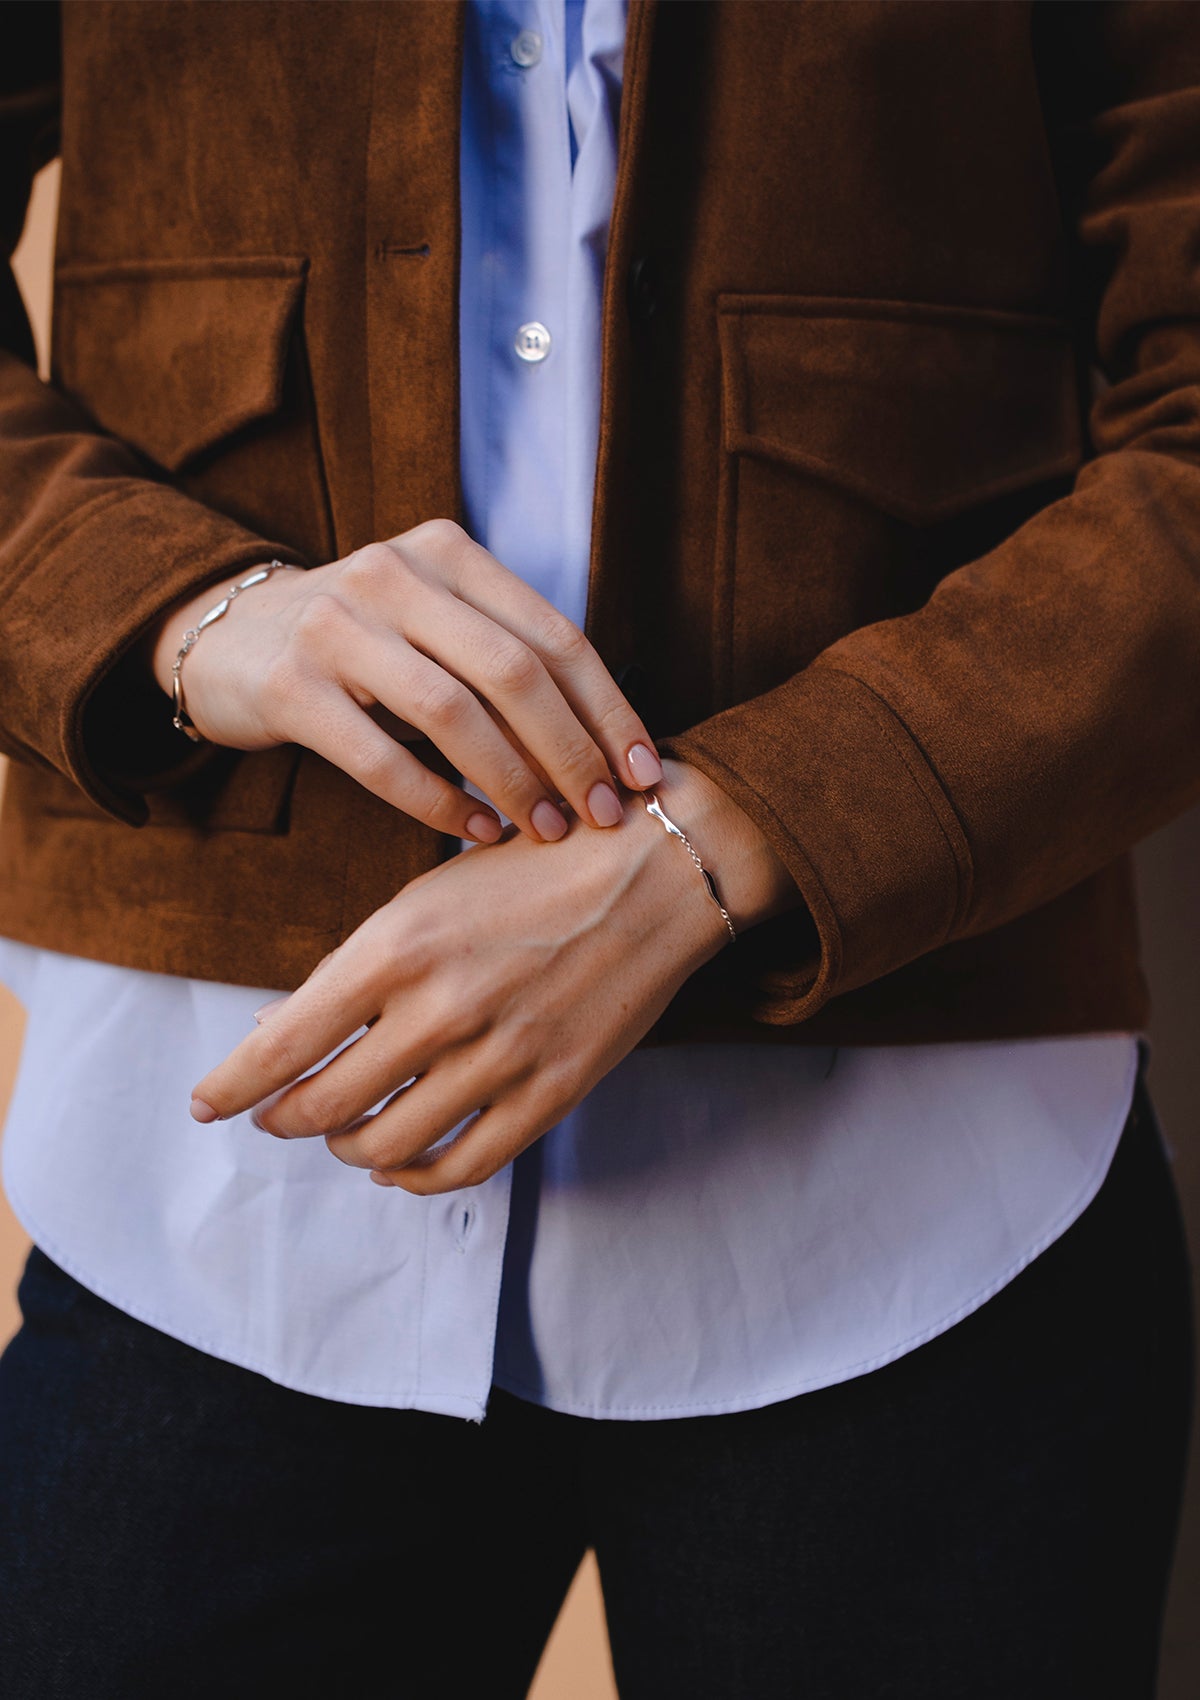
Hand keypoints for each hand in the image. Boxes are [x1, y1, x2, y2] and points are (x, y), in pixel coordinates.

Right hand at [148, 519, 662, 843]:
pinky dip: (437, 803)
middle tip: (605, 814)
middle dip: (572, 752)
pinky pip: (380, 758)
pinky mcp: (289, 686)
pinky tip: (473, 833)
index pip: (553, 636)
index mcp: (448, 552)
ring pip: (452, 714)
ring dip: (512, 782)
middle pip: (513, 672)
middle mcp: (395, 575)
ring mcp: (336, 627)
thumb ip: (506, 659)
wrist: (225, 636)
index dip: (609, 710)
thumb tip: (608, 747)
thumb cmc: (362, 645)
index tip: (645, 773)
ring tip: (546, 831)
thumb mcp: (434, 623)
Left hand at [190, 759, 798, 1193]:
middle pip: (322, 1105)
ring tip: (342, 1133)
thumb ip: (361, 966)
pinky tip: (402, 1162)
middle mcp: (441, 1008)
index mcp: (399, 945)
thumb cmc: (537, 864)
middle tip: (274, 1116)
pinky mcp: (552, 1091)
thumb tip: (283, 1033)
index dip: (230, 1087)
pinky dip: (416, 1176)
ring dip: (346, 1147)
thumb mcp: (431, 893)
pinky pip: (463, 1165)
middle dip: (282, 1119)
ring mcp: (500, 1057)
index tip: (205, 1104)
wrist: (660, 868)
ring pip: (385, 1146)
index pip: (282, 1044)